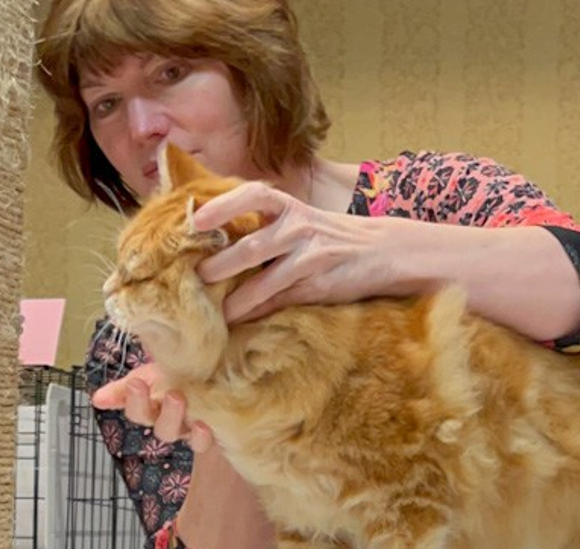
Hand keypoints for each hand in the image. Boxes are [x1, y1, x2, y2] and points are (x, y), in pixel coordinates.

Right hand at [91, 364, 214, 453]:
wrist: (202, 369)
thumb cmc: (171, 373)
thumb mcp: (145, 376)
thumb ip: (121, 390)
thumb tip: (97, 400)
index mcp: (151, 410)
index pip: (137, 412)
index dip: (135, 401)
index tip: (136, 383)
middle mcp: (170, 424)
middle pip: (163, 430)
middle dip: (166, 414)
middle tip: (173, 395)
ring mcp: (189, 430)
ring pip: (184, 435)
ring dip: (185, 422)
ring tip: (188, 404)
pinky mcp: (208, 434)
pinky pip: (204, 443)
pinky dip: (204, 436)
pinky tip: (204, 425)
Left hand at [193, 181, 389, 322]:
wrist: (384, 250)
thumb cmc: (334, 235)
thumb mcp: (304, 218)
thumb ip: (270, 223)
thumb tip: (222, 239)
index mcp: (291, 206)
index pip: (253, 196)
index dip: (223, 205)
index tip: (195, 219)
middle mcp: (299, 228)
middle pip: (251, 246)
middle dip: (219, 265)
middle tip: (194, 278)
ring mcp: (310, 258)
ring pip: (264, 280)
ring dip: (236, 299)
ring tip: (215, 311)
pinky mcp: (319, 286)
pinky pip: (281, 301)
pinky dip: (259, 312)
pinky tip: (242, 321)